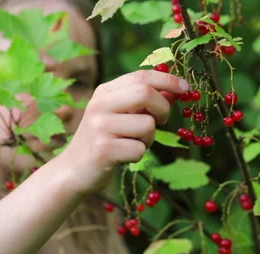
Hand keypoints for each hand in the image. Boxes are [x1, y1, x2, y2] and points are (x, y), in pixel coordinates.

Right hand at [57, 70, 189, 194]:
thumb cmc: (102, 141)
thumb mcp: (118, 115)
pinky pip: (139, 149)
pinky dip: (138, 155)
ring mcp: (100, 127)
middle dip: (162, 109)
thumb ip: (143, 102)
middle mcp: (99, 105)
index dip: (167, 80)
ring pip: (147, 125)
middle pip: (145, 93)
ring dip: (148, 139)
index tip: (186, 89)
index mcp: (104, 92)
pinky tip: (122, 157)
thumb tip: (177, 90)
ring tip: (132, 143)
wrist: (73, 170)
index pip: (141, 76)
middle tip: (159, 121)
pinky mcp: (103, 149)